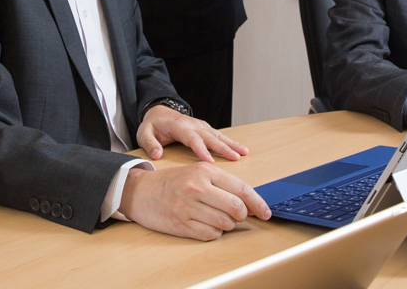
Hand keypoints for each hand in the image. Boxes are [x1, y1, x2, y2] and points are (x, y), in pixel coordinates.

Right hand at [118, 163, 270, 240]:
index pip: (241, 189)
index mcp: (204, 171)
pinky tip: (205, 225)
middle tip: (237, 215)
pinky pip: (211, 235)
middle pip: (236, 208)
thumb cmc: (172, 182)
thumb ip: (222, 185)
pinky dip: (214, 233)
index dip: (258, 203)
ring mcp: (188, 207)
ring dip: (227, 225)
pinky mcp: (181, 225)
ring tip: (217, 218)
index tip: (266, 213)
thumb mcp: (196, 173)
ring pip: (225, 224)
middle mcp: (197, 188)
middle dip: (242, 215)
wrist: (140, 191)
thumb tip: (250, 203)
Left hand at [136, 105, 248, 161]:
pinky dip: (230, 141)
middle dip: (224, 147)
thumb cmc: (152, 126)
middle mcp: (193, 125)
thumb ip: (149, 144)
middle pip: (210, 137)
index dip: (202, 150)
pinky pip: (219, 135)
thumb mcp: (144, 133)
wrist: (158, 112)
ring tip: (244, 152)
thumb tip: (157, 155)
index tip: (211, 162)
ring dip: (231, 144)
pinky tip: (240, 149)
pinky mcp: (204, 128)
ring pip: (218, 135)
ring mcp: (200, 125)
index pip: (192, 139)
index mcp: (178, 126)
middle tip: (236, 158)